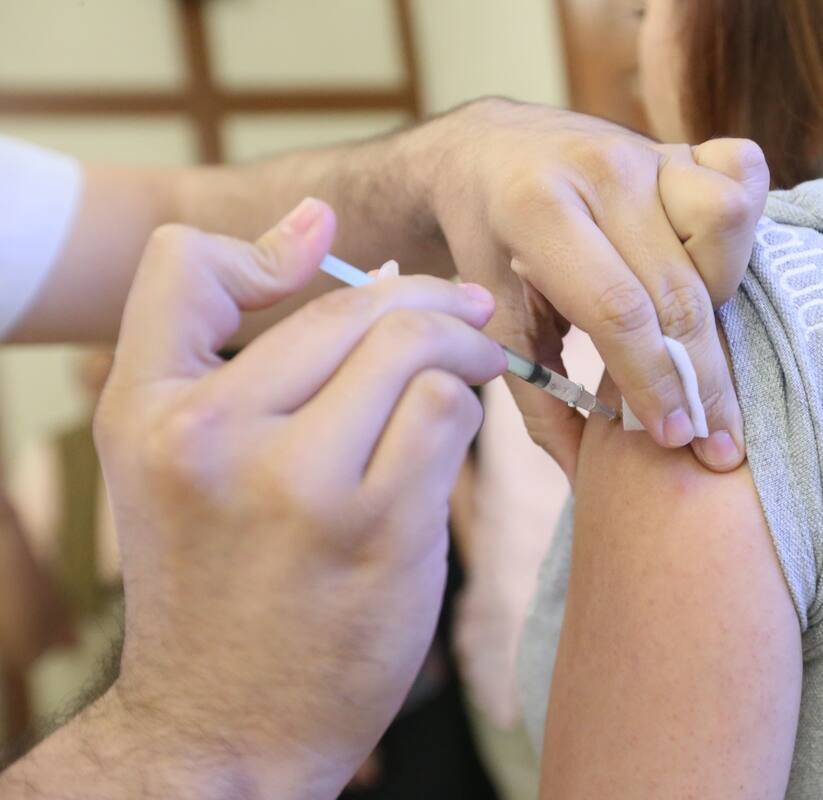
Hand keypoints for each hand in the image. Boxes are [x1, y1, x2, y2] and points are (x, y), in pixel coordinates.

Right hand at [93, 199, 504, 795]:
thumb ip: (224, 349)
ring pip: (410, 347)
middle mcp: (211, 434)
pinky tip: (461, 425)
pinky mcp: (378, 525)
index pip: (184, 262)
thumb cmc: (215, 585)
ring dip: (461, 347)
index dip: (270, 241)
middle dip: (423, 298)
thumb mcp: (171, 465)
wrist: (224, 728)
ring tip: (473, 363)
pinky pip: (446, 409)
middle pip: (346, 306)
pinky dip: (466, 404)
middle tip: (462, 311)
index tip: (330, 247)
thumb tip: (321, 227)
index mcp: (148, 412)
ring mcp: (298, 480)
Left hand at [397, 99, 768, 477]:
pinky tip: (711, 271)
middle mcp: (598, 171)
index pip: (617, 310)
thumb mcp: (494, 320)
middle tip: (716, 439)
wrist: (490, 153)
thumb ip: (538, 395)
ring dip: (720, 294)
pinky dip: (738, 230)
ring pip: (723, 224)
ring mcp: (644, 151)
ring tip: (693, 332)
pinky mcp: (678, 146)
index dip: (653, 381)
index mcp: (535, 211)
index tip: (674, 438)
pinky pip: (742, 176)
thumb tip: (587, 474)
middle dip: (701, 376)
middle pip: (676, 289)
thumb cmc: (490, 247)